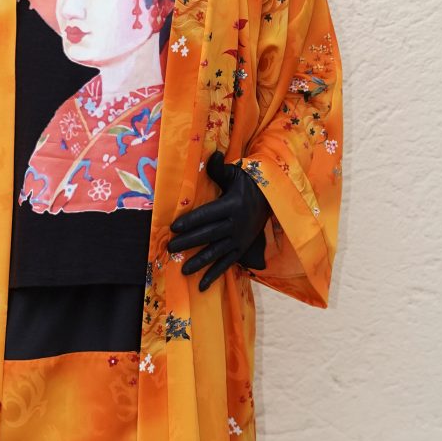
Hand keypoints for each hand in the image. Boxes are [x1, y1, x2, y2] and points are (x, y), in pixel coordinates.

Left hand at [167, 151, 271, 289]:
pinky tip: (201, 286)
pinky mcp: (241, 249)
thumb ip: (219, 168)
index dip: (190, 222)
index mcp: (231, 205)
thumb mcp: (235, 173)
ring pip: (216, 253)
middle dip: (188, 242)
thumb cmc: (247, 184)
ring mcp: (239, 239)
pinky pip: (227, 264)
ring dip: (199, 262)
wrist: (272, 199)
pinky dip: (214, 275)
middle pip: (208, 235)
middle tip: (170, 248)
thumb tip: (214, 154)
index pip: (206, 215)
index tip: (173, 228)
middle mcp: (235, 224)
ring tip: (183, 271)